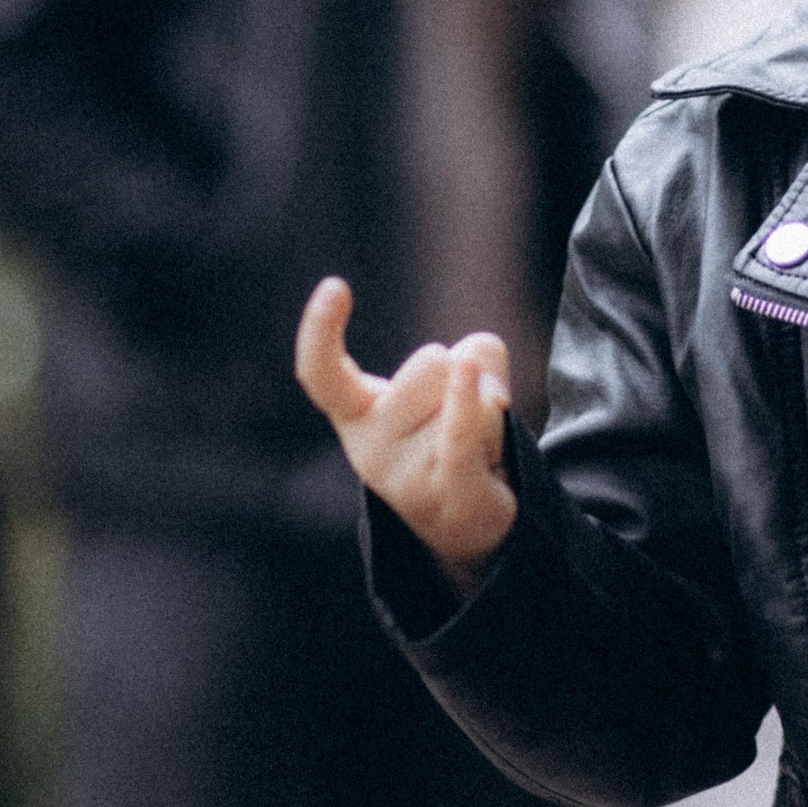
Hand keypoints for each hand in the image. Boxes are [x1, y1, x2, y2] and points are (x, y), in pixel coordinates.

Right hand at [296, 276, 517, 597]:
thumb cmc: (452, 429)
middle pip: (430, 363)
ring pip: (464, 391)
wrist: (466, 519)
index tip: (335, 286)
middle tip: (455, 421)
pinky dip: (466, 402)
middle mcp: (367, 446)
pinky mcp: (445, 492)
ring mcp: (403, 475)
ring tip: (474, 445)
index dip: (321, 331)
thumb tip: (482, 382)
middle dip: (459, 377)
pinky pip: (458, 433)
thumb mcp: (460, 375)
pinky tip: (470, 376)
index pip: (323, 374)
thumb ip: (478, 354)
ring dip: (486, 409)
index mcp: (355, 413)